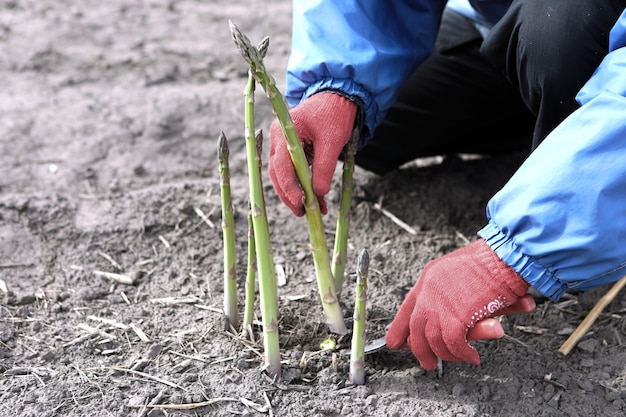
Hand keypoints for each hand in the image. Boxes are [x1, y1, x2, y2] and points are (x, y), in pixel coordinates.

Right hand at [269, 92, 356, 216]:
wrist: (338, 97)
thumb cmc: (335, 114)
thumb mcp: (333, 141)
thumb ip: (324, 167)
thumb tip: (319, 194)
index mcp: (284, 132)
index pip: (281, 166)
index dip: (290, 187)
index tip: (301, 203)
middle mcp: (278, 139)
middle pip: (278, 174)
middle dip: (290, 195)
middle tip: (303, 213)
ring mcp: (283, 145)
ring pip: (284, 175)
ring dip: (297, 193)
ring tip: (312, 210)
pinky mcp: (292, 151)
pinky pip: (294, 171)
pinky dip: (304, 186)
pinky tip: (317, 199)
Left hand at [385, 239, 534, 369]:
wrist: (507, 255)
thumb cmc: (495, 262)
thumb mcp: (467, 277)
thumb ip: (460, 299)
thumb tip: (464, 322)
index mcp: (429, 278)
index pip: (407, 309)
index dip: (402, 329)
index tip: (397, 343)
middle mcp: (429, 290)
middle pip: (415, 328)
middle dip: (420, 350)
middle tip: (428, 362)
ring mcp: (439, 303)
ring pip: (433, 340)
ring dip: (446, 355)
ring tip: (460, 359)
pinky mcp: (455, 316)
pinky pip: (453, 344)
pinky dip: (463, 353)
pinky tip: (472, 356)